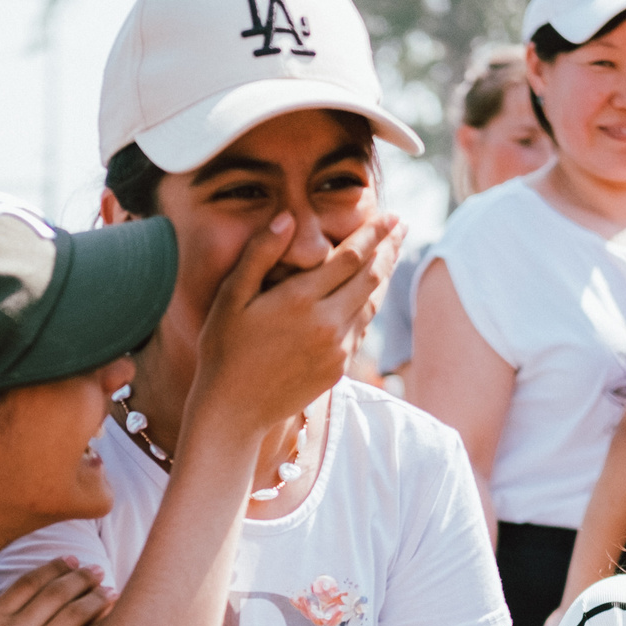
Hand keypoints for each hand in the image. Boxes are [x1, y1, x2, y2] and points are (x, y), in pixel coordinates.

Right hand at [190, 210, 403, 438]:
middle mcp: (327, 323)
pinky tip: (371, 293)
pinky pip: (362, 329)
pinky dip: (370, 304)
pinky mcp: (339, 369)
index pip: (351, 256)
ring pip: (372, 302)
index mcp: (300, 300)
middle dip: (388, 247)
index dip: (374, 233)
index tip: (390, 214)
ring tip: (393, 251)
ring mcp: (337, 349)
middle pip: (371, 276)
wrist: (233, 410)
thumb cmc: (224, 349)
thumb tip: (287, 217)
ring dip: (385, 274)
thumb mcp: (231, 296)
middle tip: (402, 224)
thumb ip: (260, 253)